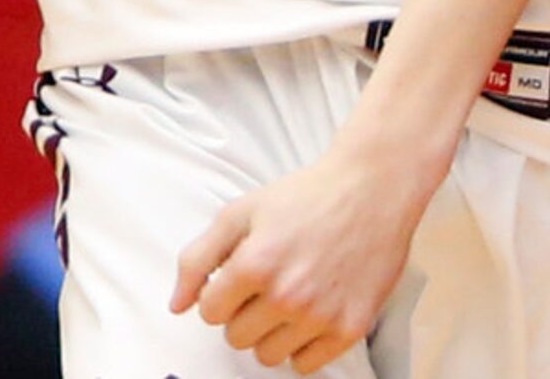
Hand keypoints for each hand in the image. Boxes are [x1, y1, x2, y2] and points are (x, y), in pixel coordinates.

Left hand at [171, 139, 437, 372]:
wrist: (373, 188)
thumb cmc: (306, 196)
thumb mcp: (242, 211)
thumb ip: (198, 258)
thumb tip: (177, 305)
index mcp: (256, 263)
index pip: (210, 313)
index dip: (222, 292)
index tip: (242, 274)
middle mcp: (287, 295)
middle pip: (237, 338)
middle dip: (245, 312)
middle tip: (270, 281)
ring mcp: (320, 315)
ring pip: (268, 356)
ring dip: (272, 331)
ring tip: (292, 294)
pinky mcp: (350, 328)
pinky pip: (305, 366)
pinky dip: (304, 345)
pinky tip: (312, 310)